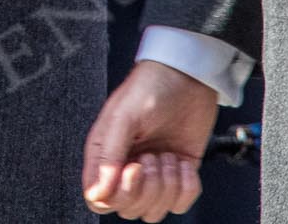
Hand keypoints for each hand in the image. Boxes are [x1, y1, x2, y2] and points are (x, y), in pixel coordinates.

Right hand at [83, 60, 218, 220]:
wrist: (190, 76)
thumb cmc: (151, 87)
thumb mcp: (124, 117)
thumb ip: (108, 156)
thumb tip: (97, 192)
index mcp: (104, 155)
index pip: (98, 198)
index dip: (116, 195)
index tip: (132, 169)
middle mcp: (127, 168)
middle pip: (128, 209)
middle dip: (146, 188)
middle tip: (152, 156)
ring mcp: (154, 174)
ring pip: (154, 211)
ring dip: (166, 186)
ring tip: (168, 155)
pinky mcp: (179, 176)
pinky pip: (181, 204)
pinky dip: (187, 187)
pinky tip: (183, 161)